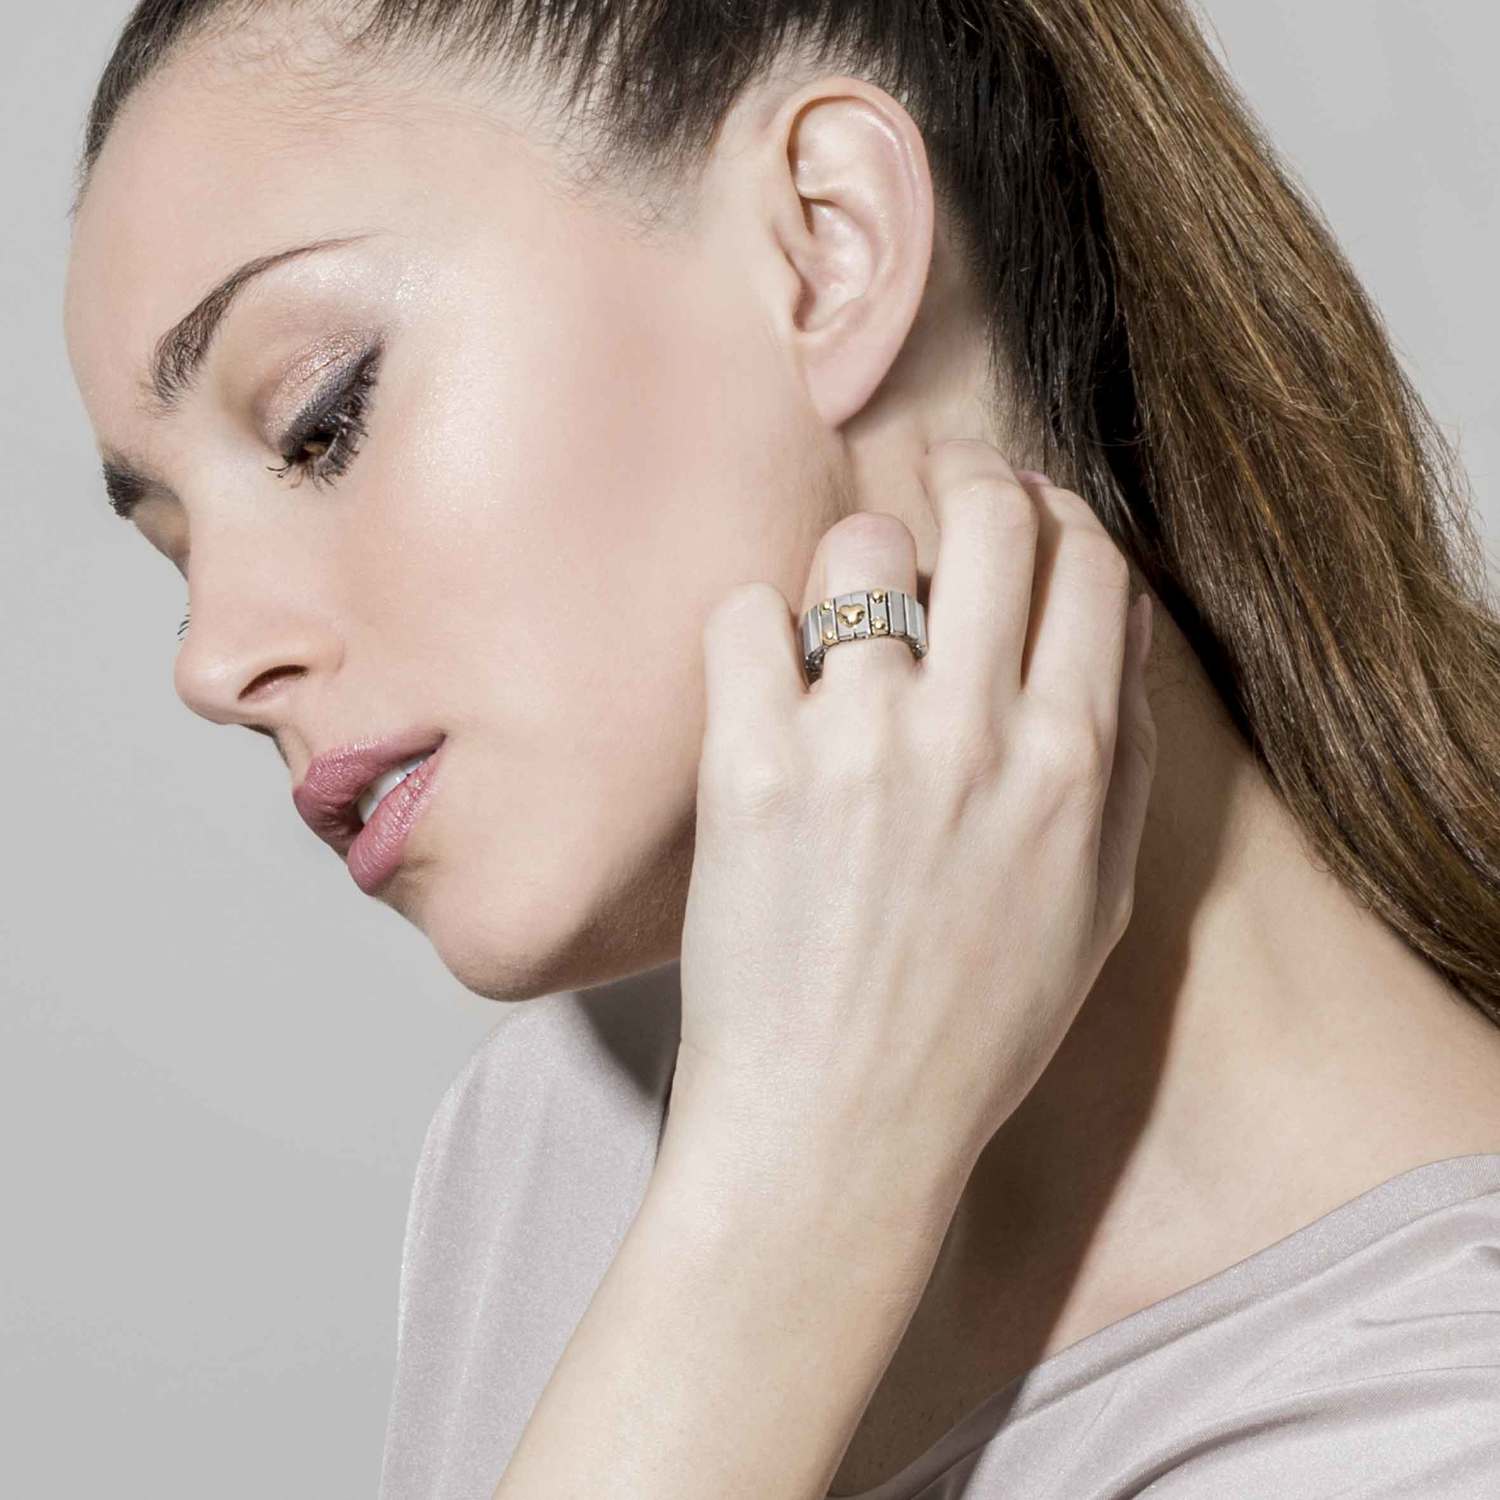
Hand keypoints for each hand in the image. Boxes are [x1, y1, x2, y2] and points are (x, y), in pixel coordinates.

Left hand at [671, 438, 1156, 1188]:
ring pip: (860, 546)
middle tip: (936, 490)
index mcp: (1071, 763)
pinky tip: (762, 692)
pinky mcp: (750, 767)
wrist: (841, 1125)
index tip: (1020, 509)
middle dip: (968, 481)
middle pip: (991, 515)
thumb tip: (1111, 627)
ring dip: (851, 570)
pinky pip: (744, 618)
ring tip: (836, 629)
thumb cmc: (973, 1027)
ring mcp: (858, 743)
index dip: (1056, 512)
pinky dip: (751, 636)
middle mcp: (974, 734)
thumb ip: (1121, 760)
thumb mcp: (1098, 905)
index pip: (1089, 560)